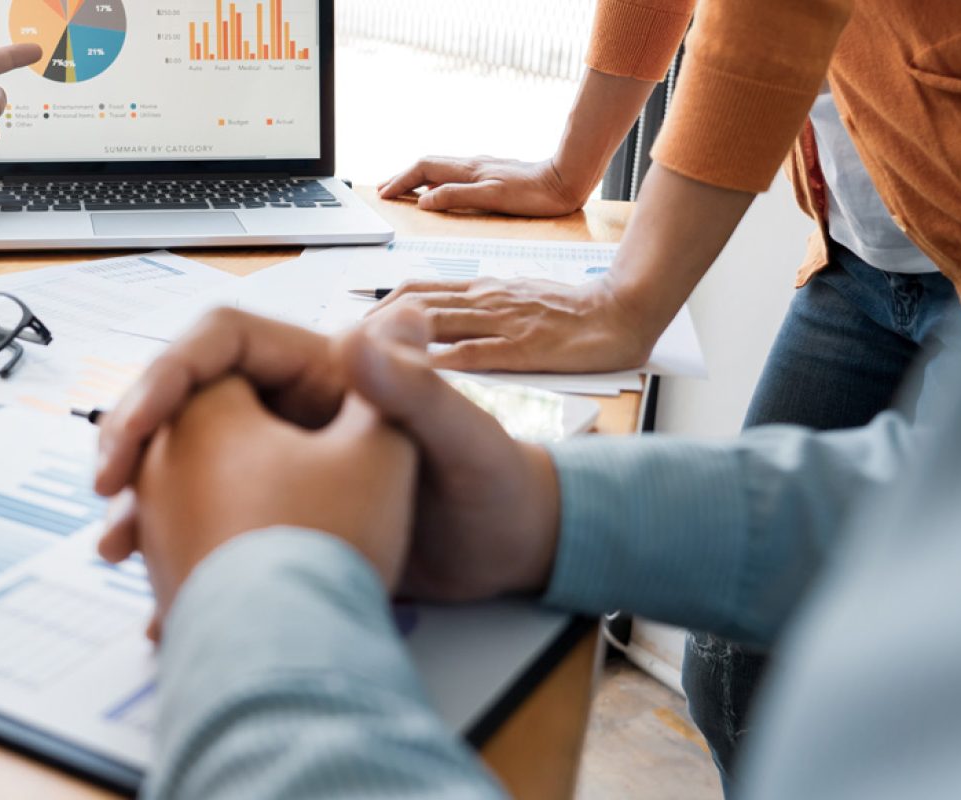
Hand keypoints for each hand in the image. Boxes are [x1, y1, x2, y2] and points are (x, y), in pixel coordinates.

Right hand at [95, 306, 561, 610]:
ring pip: (187, 465)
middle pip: (186, 403)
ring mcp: (280, 459)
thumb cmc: (496, 484)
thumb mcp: (463, 438)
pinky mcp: (279, 513)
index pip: (218, 345)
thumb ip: (417, 390)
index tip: (131, 428)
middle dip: (136, 442)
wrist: (510, 554)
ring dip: (145, 502)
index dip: (165, 378)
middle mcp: (292, 406)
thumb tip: (364, 330)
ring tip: (117, 548)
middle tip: (106, 490)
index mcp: (324, 368)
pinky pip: (207, 519)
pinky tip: (158, 593)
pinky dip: (177, 549)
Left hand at [367, 276, 655, 372]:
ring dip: (390, 341)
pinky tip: (409, 378)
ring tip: (356, 363)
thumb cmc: (569, 315)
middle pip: (412, 304)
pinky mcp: (523, 348)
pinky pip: (473, 353)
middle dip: (369, 326)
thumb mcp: (512, 301)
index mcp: (480, 290)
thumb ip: (474, 311)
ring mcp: (502, 321)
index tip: (346, 332)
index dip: (375, 309)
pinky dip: (437, 365)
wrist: (623, 311)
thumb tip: (430, 325)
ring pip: (434, 322)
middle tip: (336, 351)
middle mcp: (484, 300)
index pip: (414, 291)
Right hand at [378, 155, 585, 215]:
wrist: (565, 180)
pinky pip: (454, 173)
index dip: (400, 181)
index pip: (423, 170)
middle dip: (402, 176)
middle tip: (384, 189)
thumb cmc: (533, 194)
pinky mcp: (493, 173)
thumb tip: (424, 201)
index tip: (384, 194)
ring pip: (440, 168)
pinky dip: (436, 179)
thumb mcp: (492, 197)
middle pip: (427, 165)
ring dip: (417, 177)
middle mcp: (472, 165)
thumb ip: (456, 197)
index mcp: (468, 170)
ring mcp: (482, 167)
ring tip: (404, 188)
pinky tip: (440, 187)